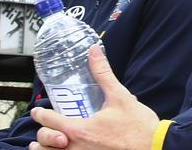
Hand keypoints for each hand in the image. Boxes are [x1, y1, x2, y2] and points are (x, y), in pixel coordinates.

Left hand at [29, 45, 159, 149]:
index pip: (50, 121)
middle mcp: (77, 149)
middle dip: (41, 136)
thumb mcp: (120, 96)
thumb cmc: (138, 126)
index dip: (40, 114)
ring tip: (47, 146)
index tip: (37, 111)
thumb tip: (94, 51)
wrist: (154, 148)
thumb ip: (103, 74)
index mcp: (80, 130)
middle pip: (45, 144)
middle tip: (44, 129)